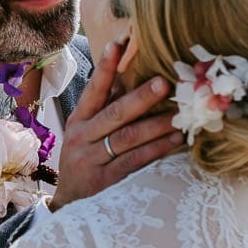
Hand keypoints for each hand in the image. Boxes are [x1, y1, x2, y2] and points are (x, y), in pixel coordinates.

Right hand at [51, 40, 182, 209]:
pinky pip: (134, 162)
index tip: (118, 44)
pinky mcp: (106, 181)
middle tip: (163, 82)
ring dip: (155, 126)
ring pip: (126, 138)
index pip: (92, 90)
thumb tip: (130, 73)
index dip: (105, 67)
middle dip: (140, 97)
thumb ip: (106, 106)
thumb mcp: (85, 131)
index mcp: (78, 120)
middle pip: (114, 114)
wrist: (68, 203)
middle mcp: (82, 137)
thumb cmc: (82, 158)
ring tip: (179, 115)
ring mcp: (92, 160)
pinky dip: (156, 149)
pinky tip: (175, 140)